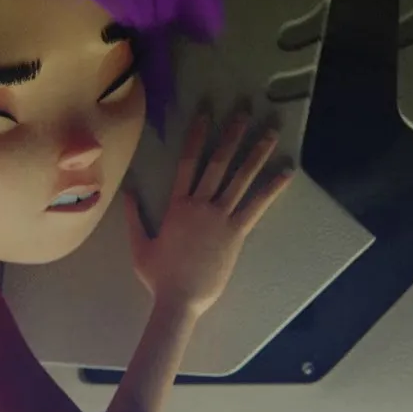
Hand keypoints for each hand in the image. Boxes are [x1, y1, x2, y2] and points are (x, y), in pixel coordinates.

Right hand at [122, 112, 291, 316]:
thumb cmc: (158, 276)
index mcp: (176, 205)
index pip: (187, 162)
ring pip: (240, 179)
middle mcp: (200, 205)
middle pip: (217, 162)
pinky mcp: (236, 234)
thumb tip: (126, 191)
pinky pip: (257, 206)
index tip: (205, 114)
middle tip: (244, 111)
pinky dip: (272, 188)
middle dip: (231, 135)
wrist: (179, 300)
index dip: (197, 136)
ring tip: (270, 132)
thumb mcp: (139, 244)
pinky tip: (286, 171)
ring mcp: (220, 218)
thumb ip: (133, 216)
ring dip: (256, 153)